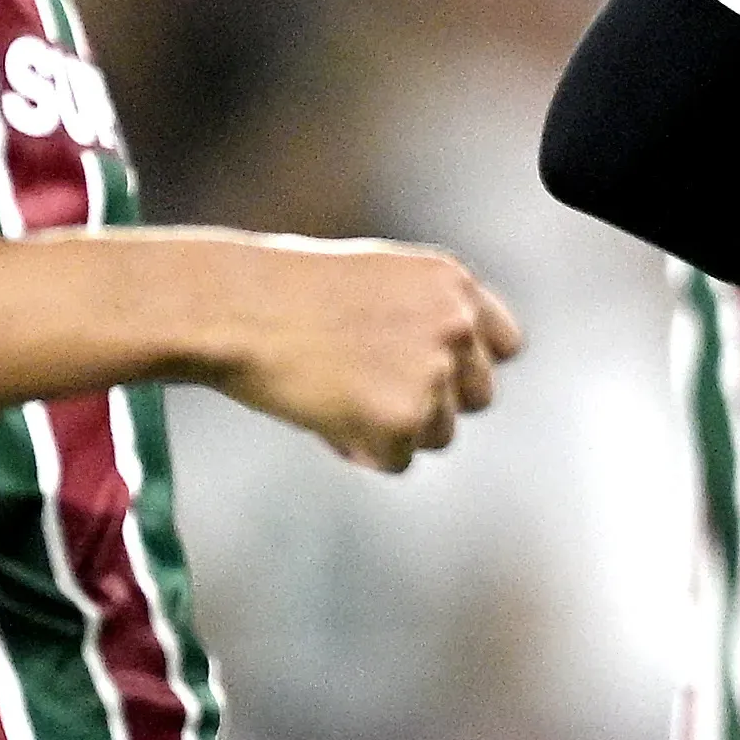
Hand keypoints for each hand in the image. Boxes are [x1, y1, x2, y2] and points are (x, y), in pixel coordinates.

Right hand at [201, 238, 522, 471]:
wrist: (235, 308)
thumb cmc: (287, 290)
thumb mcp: (377, 277)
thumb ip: (424, 314)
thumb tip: (448, 373)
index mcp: (451, 283)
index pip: (504, 345)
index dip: (466, 367)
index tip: (434, 376)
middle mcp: (455, 325)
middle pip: (478, 397)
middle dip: (435, 404)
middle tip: (372, 390)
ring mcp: (432, 373)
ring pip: (440, 434)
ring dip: (397, 429)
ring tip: (338, 395)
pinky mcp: (403, 420)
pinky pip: (399, 461)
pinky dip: (364, 451)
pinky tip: (325, 415)